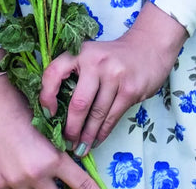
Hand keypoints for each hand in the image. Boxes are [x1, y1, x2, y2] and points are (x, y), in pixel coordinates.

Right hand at [0, 74, 98, 188]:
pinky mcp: (0, 184)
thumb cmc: (22, 107)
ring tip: (42, 170)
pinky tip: (22, 170)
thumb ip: (58, 152)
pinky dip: (24, 184)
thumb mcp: (48, 129)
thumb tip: (70, 163)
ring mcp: (15, 183)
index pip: (80, 184)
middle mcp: (35, 175)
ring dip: (44, 185)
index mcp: (52, 159)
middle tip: (66, 181)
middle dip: (64, 188)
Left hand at [39, 2, 187, 153]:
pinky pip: (112, 117)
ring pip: (96, 114)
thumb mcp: (91, 56)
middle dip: (71, 128)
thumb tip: (56, 111)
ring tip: (80, 148)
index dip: (46, 96)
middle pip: (78, 103)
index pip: (54, 72)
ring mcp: (115, 75)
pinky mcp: (130, 89)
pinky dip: (102, 133)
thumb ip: (75, 75)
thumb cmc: (113, 57)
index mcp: (81, 52)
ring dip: (87, 136)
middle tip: (66, 142)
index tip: (48, 114)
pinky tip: (96, 141)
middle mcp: (97, 62)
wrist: (149, 47)